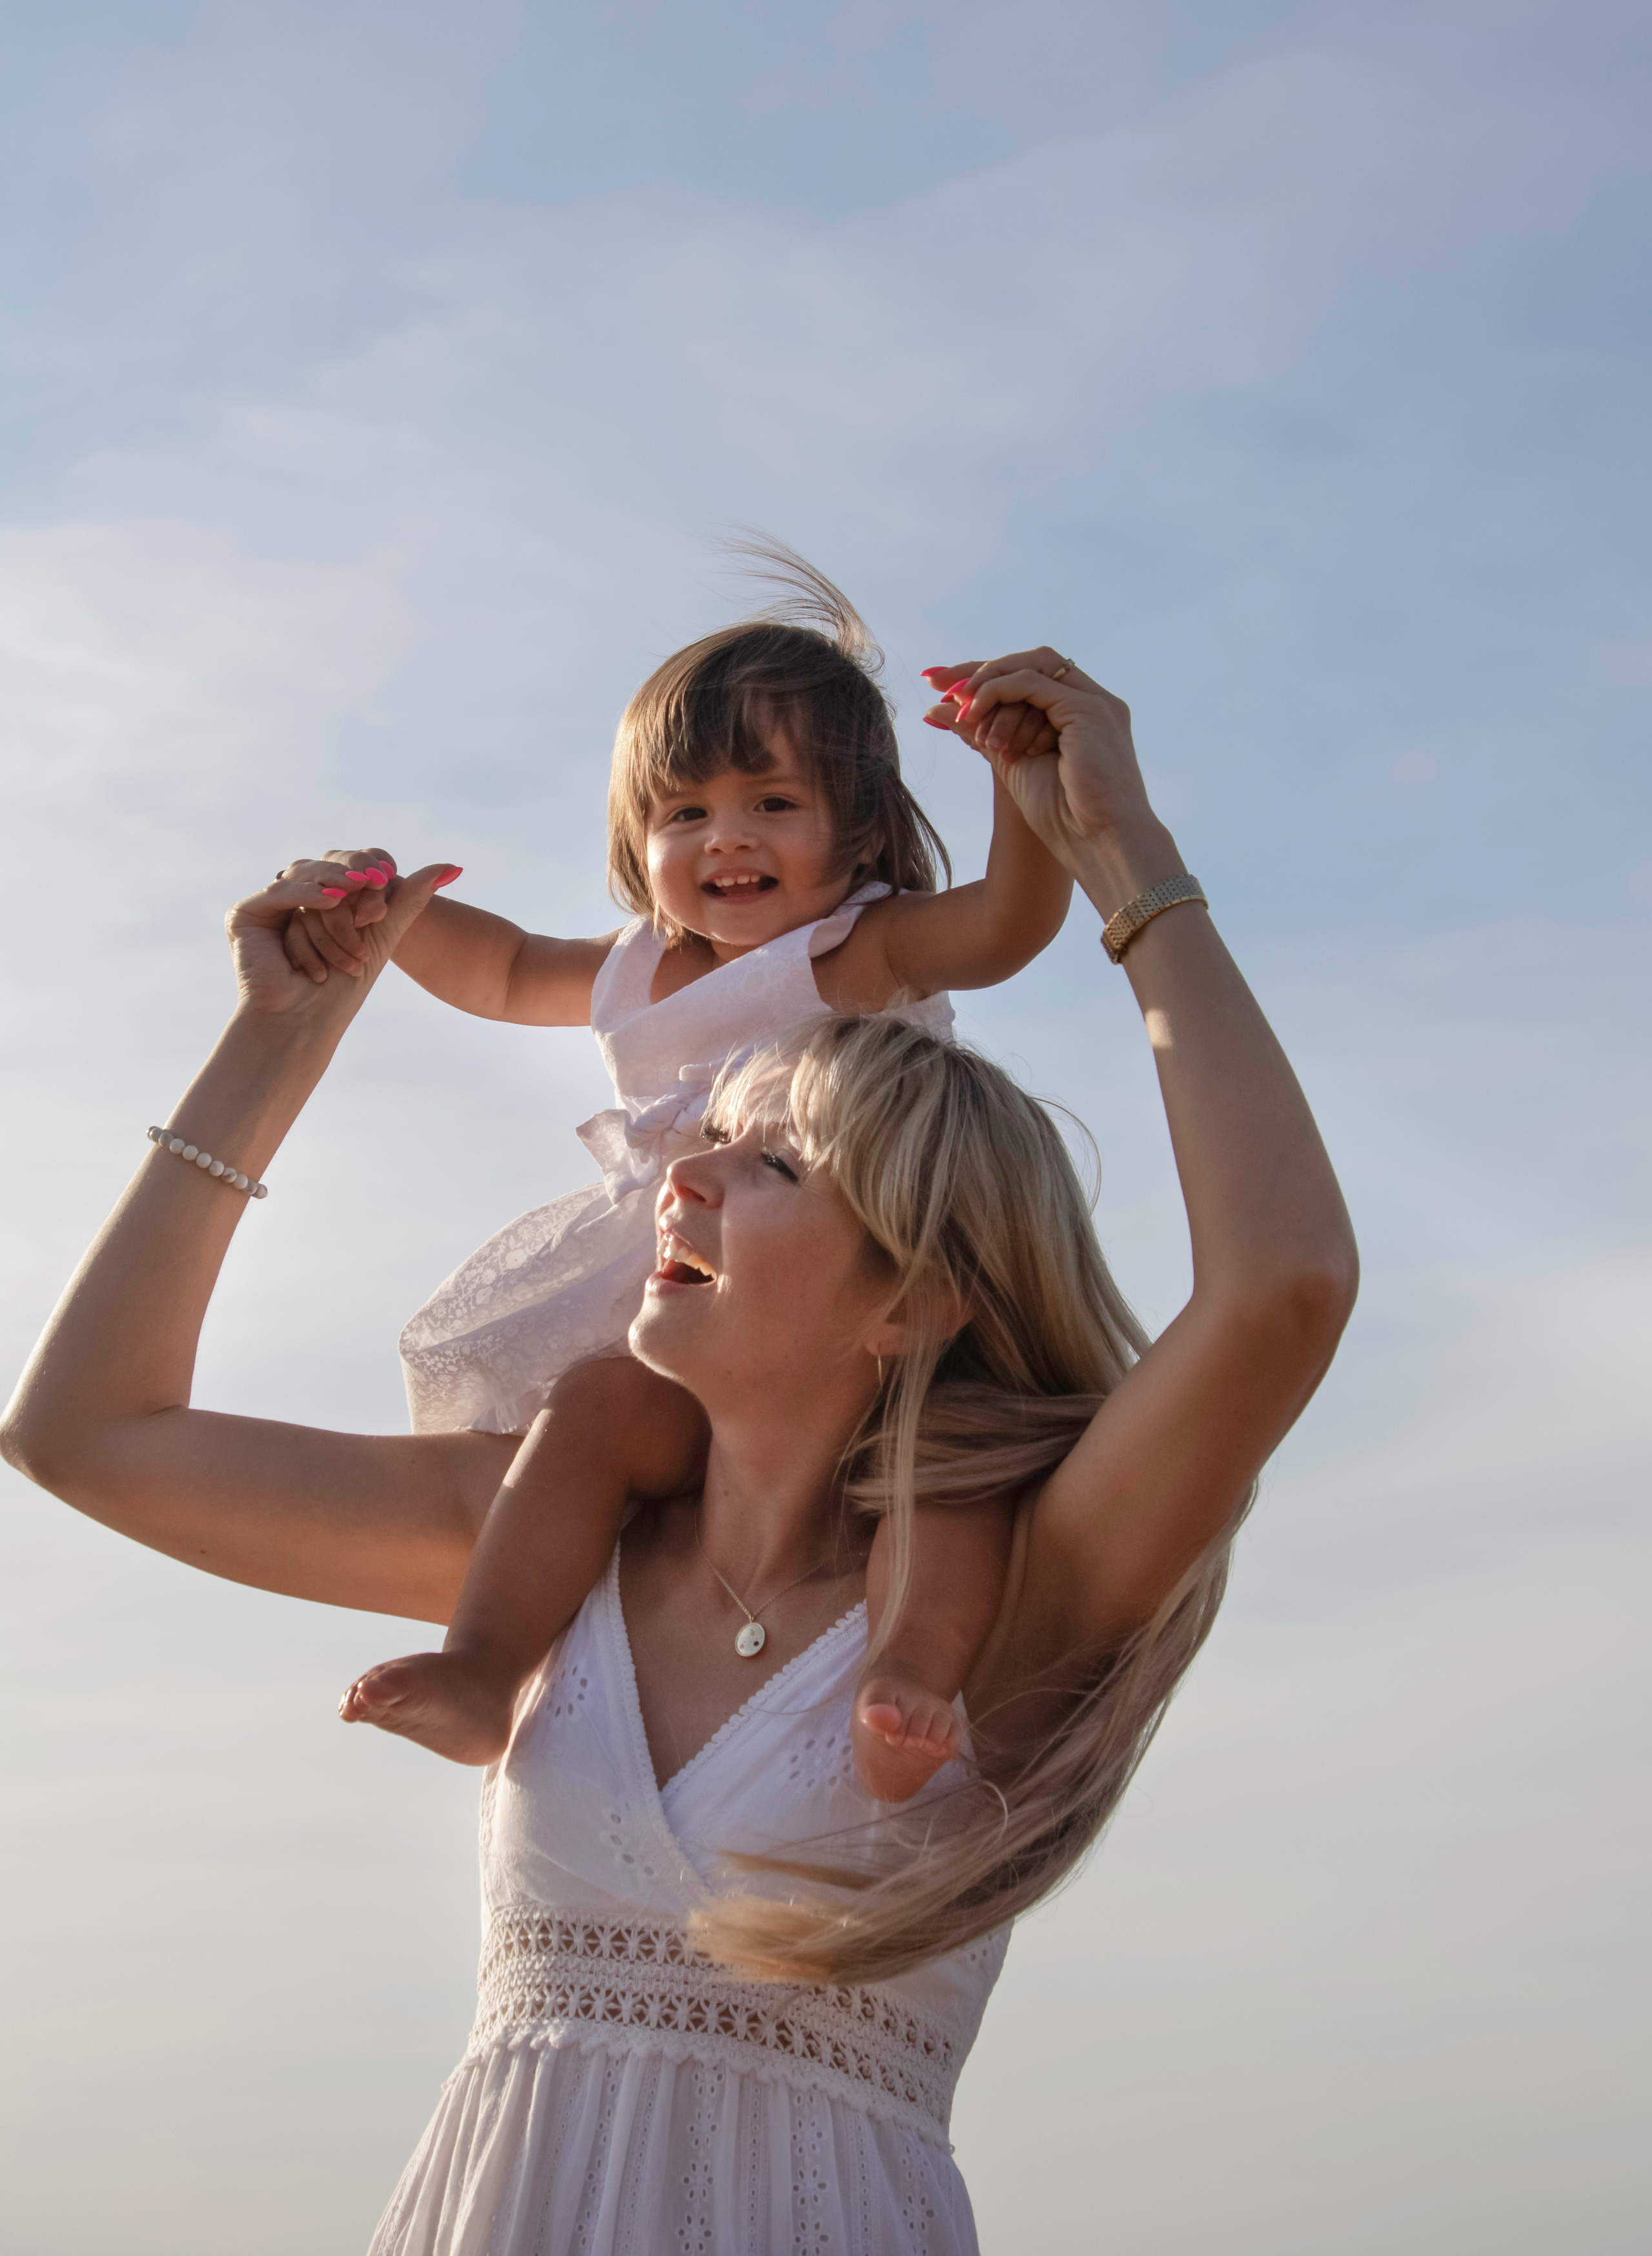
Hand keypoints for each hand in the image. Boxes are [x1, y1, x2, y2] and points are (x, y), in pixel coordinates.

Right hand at [226, 862, 458, 1021]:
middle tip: (376, 886)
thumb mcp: (383, 936)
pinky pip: (282, 892)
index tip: (388, 877)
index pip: (346, 870)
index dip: (368, 870)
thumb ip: (411, 898)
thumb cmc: (341, 990)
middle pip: (327, 871)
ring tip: (358, 907)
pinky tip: (333, 902)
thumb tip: (454, 867)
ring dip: (336, 902)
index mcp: (320, 903)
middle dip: (354, 882)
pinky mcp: (244, 914)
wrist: (303, 1024)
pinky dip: (309, 895)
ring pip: (307, 880)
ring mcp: (267, 906)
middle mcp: (293, 900)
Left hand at [921, 651, 1157, 872]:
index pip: (1028, 678)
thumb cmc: (1063, 818)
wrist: (1098, 844)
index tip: (940, 685)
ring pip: (1030, 668)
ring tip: (963, 717)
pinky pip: (1031, 683)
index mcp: (1078, 715)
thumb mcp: (1008, 762)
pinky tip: (974, 713)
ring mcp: (1093, 703)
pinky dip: (997, 692)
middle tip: (937, 683)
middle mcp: (1090, 702)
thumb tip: (935, 711)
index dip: (984, 677)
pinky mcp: (1088, 708)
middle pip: (1028, 664)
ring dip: (988, 687)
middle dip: (978, 671)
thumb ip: (980, 731)